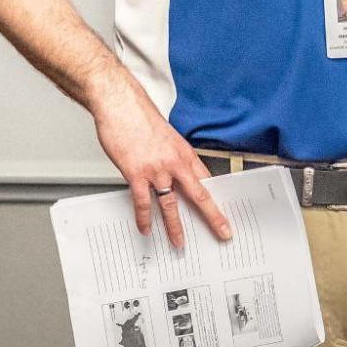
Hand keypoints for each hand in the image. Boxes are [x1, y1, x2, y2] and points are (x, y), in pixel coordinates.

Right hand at [94, 88, 233, 247]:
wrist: (121, 103)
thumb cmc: (140, 117)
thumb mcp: (167, 137)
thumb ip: (173, 158)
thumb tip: (175, 176)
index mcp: (185, 153)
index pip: (207, 181)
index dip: (217, 199)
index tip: (225, 213)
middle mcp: (175, 163)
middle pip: (199, 195)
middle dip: (213, 216)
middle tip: (222, 232)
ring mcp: (156, 169)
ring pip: (171, 204)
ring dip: (175, 226)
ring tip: (179, 243)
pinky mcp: (136, 173)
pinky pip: (142, 202)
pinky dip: (144, 217)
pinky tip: (145, 228)